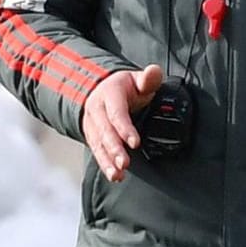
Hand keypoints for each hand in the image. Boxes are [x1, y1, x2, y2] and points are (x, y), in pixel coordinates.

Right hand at [83, 65, 163, 181]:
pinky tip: (114, 175)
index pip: (116, 112)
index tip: (135, 142)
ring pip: (98, 143)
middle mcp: (96, 109)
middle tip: (125, 163)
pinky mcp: (91, 135)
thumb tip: (154, 71)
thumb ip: (148, 78)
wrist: (102, 89)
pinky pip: (96, 151)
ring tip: (117, 175)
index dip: (124, 128)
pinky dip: (104, 164)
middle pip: (104, 131)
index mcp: (109, 93)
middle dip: (114, 148)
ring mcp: (91, 123)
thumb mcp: (137, 79)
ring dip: (107, 160)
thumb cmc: (125, 87)